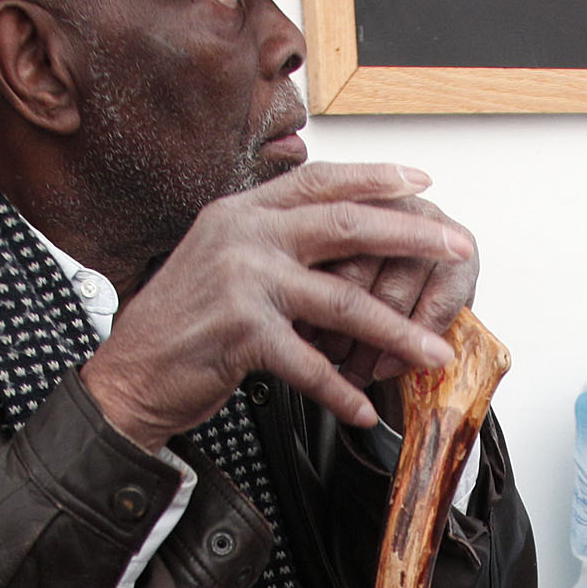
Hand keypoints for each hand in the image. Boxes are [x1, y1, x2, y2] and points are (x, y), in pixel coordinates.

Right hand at [78, 163, 471, 447]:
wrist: (128, 373)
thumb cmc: (180, 323)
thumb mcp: (220, 259)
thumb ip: (270, 242)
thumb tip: (335, 240)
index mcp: (242, 213)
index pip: (321, 181)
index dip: (375, 179)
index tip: (420, 184)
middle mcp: (243, 236)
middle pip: (346, 226)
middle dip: (411, 238)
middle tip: (458, 248)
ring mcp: (243, 282)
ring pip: (343, 302)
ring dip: (396, 331)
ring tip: (432, 352)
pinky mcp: (242, 333)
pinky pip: (312, 365)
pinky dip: (342, 392)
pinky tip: (364, 408)